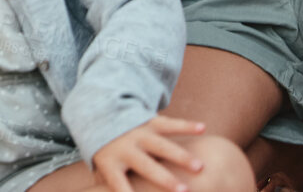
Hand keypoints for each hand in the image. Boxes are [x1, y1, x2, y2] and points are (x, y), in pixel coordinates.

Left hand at [90, 116, 207, 191]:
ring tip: (200, 167)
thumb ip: (109, 188)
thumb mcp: (102, 172)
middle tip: (185, 191)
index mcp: (110, 163)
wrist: (100, 117)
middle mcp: (124, 147)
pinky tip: (202, 128)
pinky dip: (186, 126)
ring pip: (160, 145)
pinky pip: (169, 123)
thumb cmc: (109, 157)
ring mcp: (138, 133)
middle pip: (145, 165)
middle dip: (165, 178)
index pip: (118, 183)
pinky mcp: (149, 122)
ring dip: (181, 156)